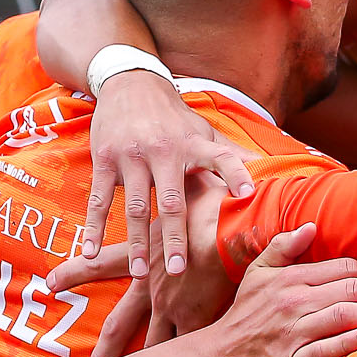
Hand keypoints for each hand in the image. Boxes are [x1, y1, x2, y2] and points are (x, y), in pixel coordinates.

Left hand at [59, 175, 239, 356]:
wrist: (238, 222)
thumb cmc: (219, 197)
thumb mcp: (194, 178)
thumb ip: (193, 173)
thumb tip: (197, 154)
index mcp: (146, 252)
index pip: (103, 263)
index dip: (77, 272)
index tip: (51, 282)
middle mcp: (154, 285)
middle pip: (121, 322)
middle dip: (103, 350)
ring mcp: (176, 307)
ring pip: (152, 347)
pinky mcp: (201, 318)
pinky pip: (187, 354)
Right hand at [78, 69, 254, 322]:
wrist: (130, 83)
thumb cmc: (173, 118)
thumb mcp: (202, 130)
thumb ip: (230, 156)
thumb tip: (266, 173)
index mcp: (192, 145)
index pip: (221, 158)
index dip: (236, 174)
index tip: (249, 196)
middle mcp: (163, 151)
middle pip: (172, 201)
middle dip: (175, 237)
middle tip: (179, 271)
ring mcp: (131, 156)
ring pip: (135, 207)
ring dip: (137, 242)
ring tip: (141, 273)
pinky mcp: (105, 160)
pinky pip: (99, 200)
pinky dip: (94, 228)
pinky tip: (90, 252)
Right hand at [186, 225, 356, 356]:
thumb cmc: (244, 317)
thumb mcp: (257, 275)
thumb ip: (282, 248)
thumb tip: (310, 227)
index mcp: (290, 278)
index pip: (343, 267)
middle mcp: (294, 301)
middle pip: (351, 288)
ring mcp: (295, 331)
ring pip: (345, 315)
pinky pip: (329, 348)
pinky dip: (352, 340)